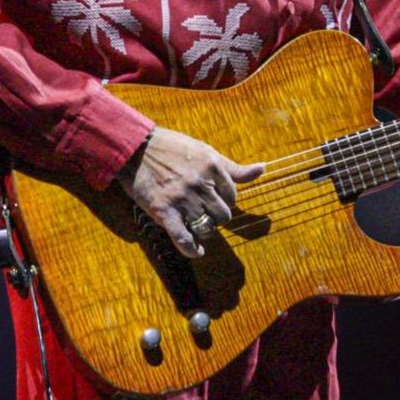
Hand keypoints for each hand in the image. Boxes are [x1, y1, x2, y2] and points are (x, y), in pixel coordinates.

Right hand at [115, 127, 264, 257]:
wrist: (136, 148)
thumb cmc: (172, 148)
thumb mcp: (206, 151)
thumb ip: (233, 167)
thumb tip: (262, 169)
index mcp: (212, 167)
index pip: (233, 196)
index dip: (226, 200)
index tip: (216, 200)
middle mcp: (200, 184)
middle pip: (223, 215)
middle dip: (217, 217)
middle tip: (206, 213)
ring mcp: (182, 199)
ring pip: (207, 227)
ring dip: (205, 230)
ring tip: (198, 226)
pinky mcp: (164, 211)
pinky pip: (184, 238)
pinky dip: (192, 249)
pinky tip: (197, 251)